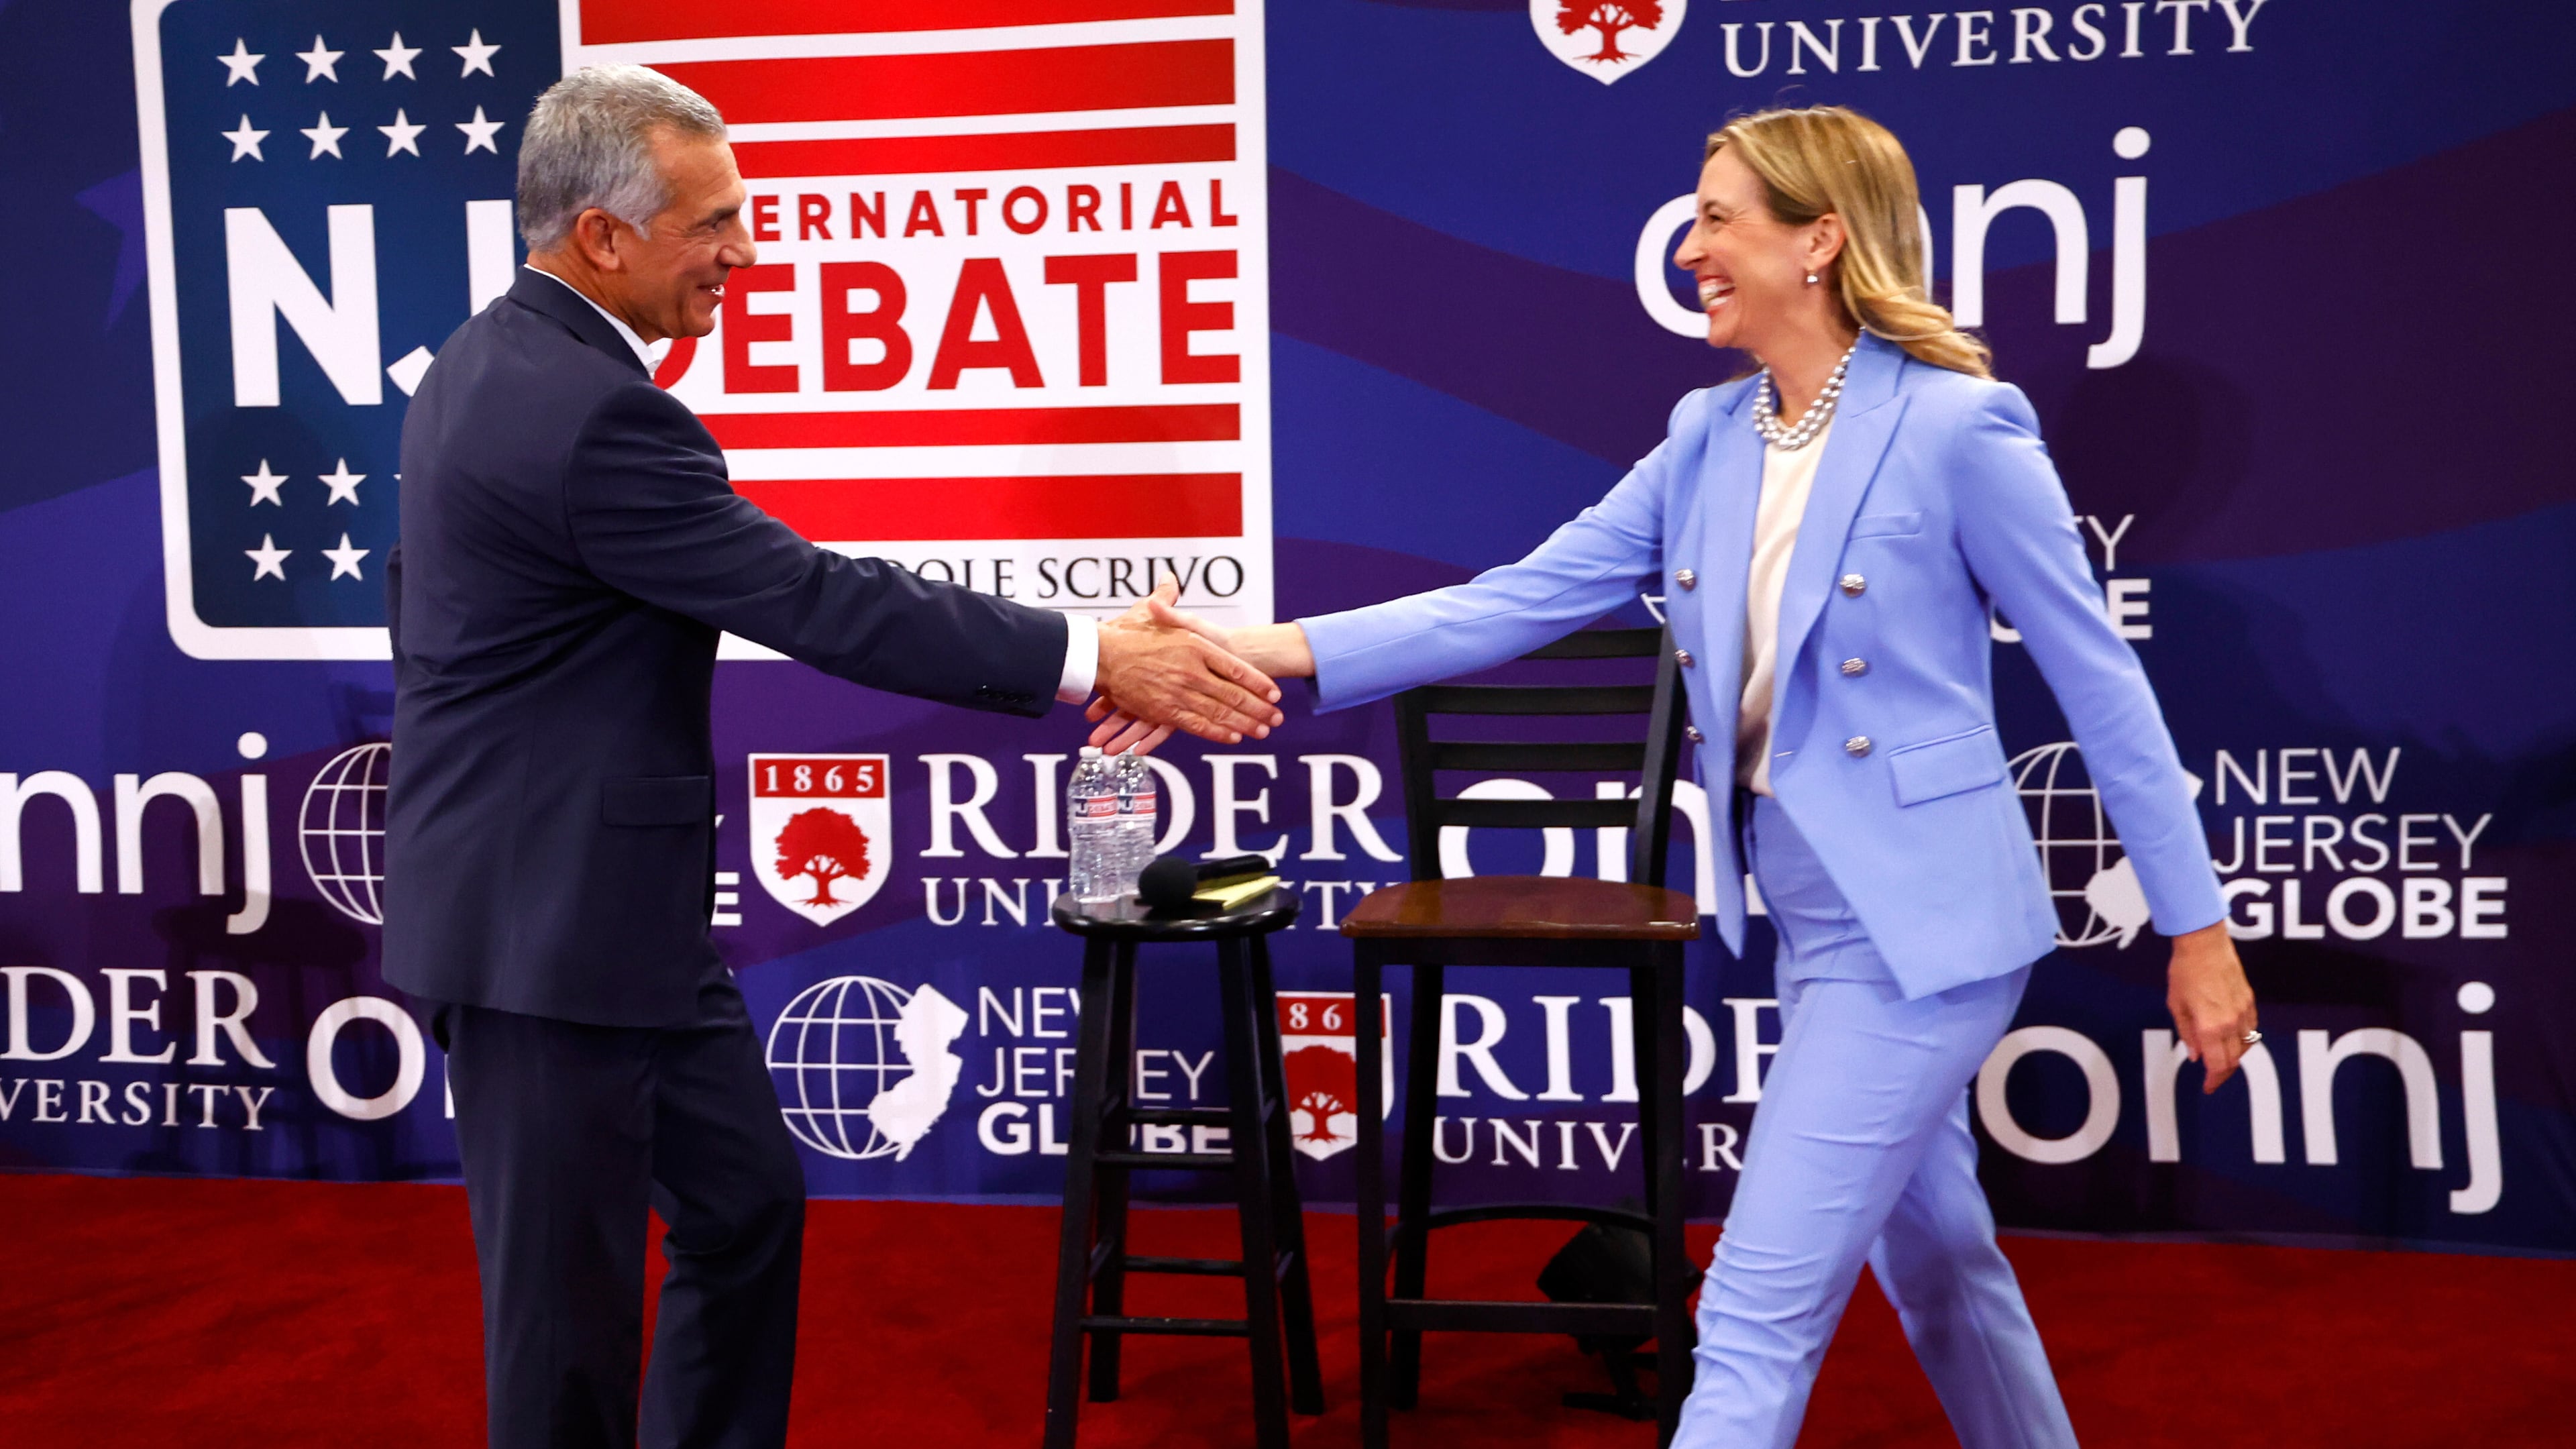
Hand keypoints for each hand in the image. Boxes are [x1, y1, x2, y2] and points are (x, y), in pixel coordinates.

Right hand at [1090, 580, 1282, 747]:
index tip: (1274, 692)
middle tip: (1277, 717)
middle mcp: (1192, 671)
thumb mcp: (1150, 611)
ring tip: (1264, 731)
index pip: (1236, 668)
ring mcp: (1180, 693)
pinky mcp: (1164, 711)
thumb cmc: (1126, 633)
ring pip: (1220, 712)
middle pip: (1234, 694)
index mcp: (1195, 646)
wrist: (1100, 656)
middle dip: (1259, 708)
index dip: (1258, 682)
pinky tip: (1234, 737)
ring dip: (1245, 723)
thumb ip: (1168, 600)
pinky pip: (1197, 726)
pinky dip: (1217, 732)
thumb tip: (1170, 581)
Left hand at [2167, 922, 2257, 1092]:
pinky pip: (2252, 1030)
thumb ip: (2187, 1033)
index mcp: (2210, 1027)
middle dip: (2222, 1073)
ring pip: (2245, 1047)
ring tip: (2219, 1058)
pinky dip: (2243, 1040)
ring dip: (2233, 1057)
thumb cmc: (2184, 972)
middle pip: (2233, 1060)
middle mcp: (2231, 1023)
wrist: (2204, 944)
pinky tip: (2231, 1039)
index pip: (2218, 1065)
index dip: (2213, 1080)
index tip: (2207, 1087)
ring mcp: (2244, 1012)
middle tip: (2211, 1078)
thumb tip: (2195, 1056)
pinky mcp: (2250, 1002)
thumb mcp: (2176, 1005)